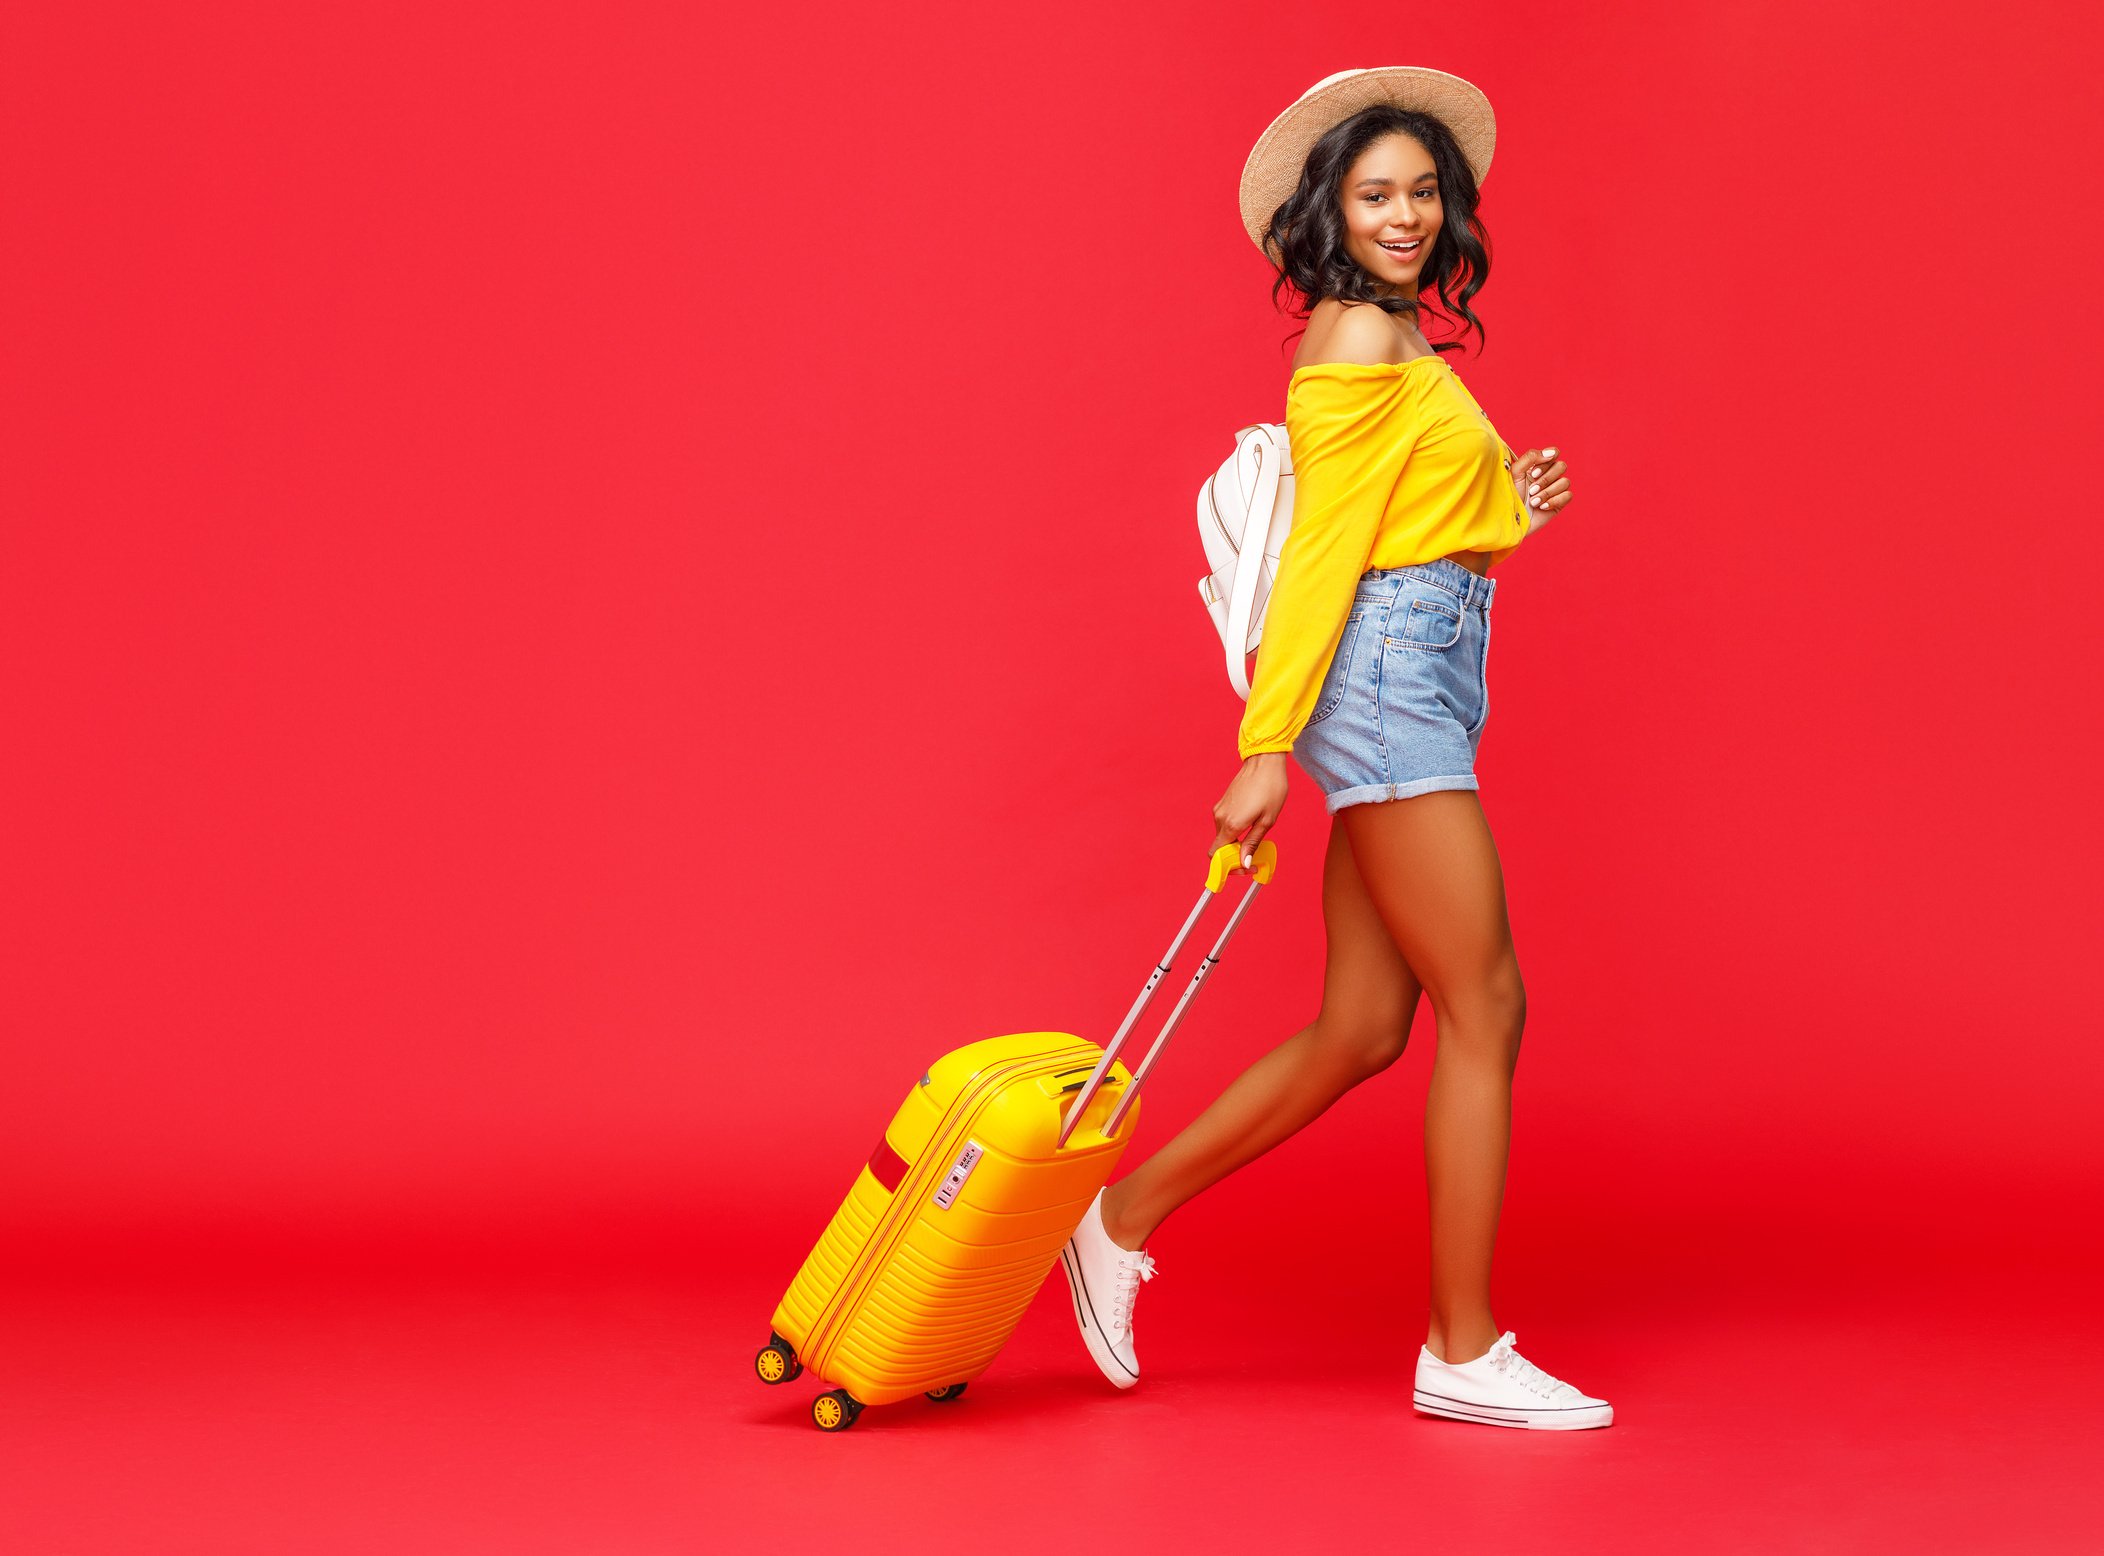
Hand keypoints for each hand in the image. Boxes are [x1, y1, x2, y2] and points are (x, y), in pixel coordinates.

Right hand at [1212, 754, 1289, 873]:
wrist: (1264, 762)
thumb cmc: (1270, 789)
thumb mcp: (1267, 820)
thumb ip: (1252, 843)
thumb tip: (1244, 863)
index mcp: (1230, 825)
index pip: (1216, 857)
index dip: (1228, 868)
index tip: (1244, 869)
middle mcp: (1220, 818)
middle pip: (1219, 848)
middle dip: (1233, 858)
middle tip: (1253, 859)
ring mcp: (1219, 809)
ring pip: (1222, 836)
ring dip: (1235, 844)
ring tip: (1256, 839)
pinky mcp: (1223, 803)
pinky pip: (1224, 824)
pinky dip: (1234, 831)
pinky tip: (1251, 825)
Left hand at [1512, 445, 1571, 531]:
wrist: (1510, 520)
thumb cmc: (1509, 496)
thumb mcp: (1515, 473)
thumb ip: (1530, 457)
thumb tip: (1550, 452)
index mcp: (1538, 466)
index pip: (1553, 453)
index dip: (1547, 460)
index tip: (1533, 473)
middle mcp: (1548, 476)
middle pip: (1561, 466)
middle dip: (1546, 479)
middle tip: (1531, 490)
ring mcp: (1555, 489)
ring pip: (1565, 482)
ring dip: (1547, 492)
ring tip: (1533, 502)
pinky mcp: (1559, 503)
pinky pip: (1568, 495)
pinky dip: (1554, 501)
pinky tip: (1542, 507)